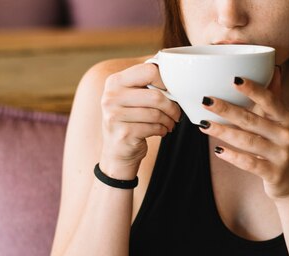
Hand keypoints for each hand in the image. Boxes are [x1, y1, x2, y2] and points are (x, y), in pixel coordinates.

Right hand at [99, 62, 181, 178]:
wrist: (117, 151)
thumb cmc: (129, 122)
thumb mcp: (130, 99)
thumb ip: (145, 86)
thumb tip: (174, 79)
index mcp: (115, 81)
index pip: (148, 71)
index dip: (165, 81)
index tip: (172, 91)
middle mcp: (112, 96)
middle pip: (155, 96)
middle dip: (172, 107)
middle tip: (176, 113)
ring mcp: (115, 115)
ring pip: (156, 114)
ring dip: (169, 120)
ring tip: (169, 123)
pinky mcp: (124, 133)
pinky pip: (153, 128)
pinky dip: (162, 130)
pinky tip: (161, 131)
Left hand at [198, 69, 288, 199]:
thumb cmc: (281, 149)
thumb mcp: (281, 125)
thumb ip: (274, 100)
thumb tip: (272, 69)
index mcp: (285, 119)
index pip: (269, 100)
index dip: (253, 89)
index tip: (234, 78)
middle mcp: (285, 135)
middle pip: (252, 120)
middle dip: (227, 109)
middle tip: (206, 101)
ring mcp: (280, 155)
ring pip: (248, 141)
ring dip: (224, 132)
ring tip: (204, 125)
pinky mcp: (274, 173)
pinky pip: (250, 164)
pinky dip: (233, 157)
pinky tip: (218, 151)